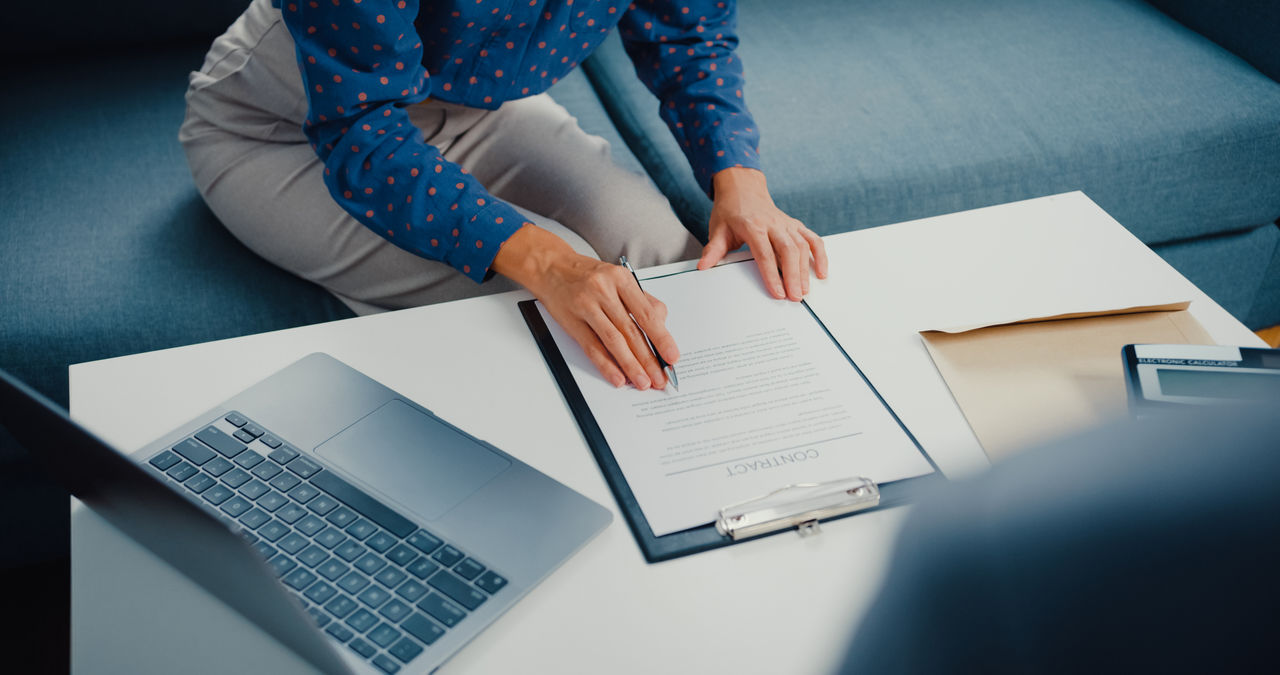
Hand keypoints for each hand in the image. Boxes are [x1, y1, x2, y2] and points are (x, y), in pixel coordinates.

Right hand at [492, 224, 675, 388]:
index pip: (646, 314)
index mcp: (621, 279)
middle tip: (659, 377)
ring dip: (630, 365)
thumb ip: (641, 301)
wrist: (551, 268)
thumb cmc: (588, 275)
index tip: (672, 357)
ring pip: (613, 341)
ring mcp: (586, 306)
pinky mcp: (571, 321)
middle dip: (648, 358)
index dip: (661, 338)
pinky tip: (617, 377)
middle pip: (631, 330)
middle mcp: (604, 291)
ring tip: (642, 381)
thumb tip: (661, 327)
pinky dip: (606, 364)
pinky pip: (592, 347)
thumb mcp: (618, 279)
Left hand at [698, 167, 828, 299]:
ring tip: (803, 291)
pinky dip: (820, 255)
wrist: (743, 189)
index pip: (765, 253)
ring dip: (805, 270)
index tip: (778, 293)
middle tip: (795, 297)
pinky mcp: (796, 225)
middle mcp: (773, 224)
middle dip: (793, 275)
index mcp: (753, 225)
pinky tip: (821, 272)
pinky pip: (813, 239)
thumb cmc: (731, 211)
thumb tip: (704, 266)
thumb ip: (713, 250)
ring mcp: (787, 224)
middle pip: (788, 250)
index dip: (772, 275)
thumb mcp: (718, 229)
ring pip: (802, 246)